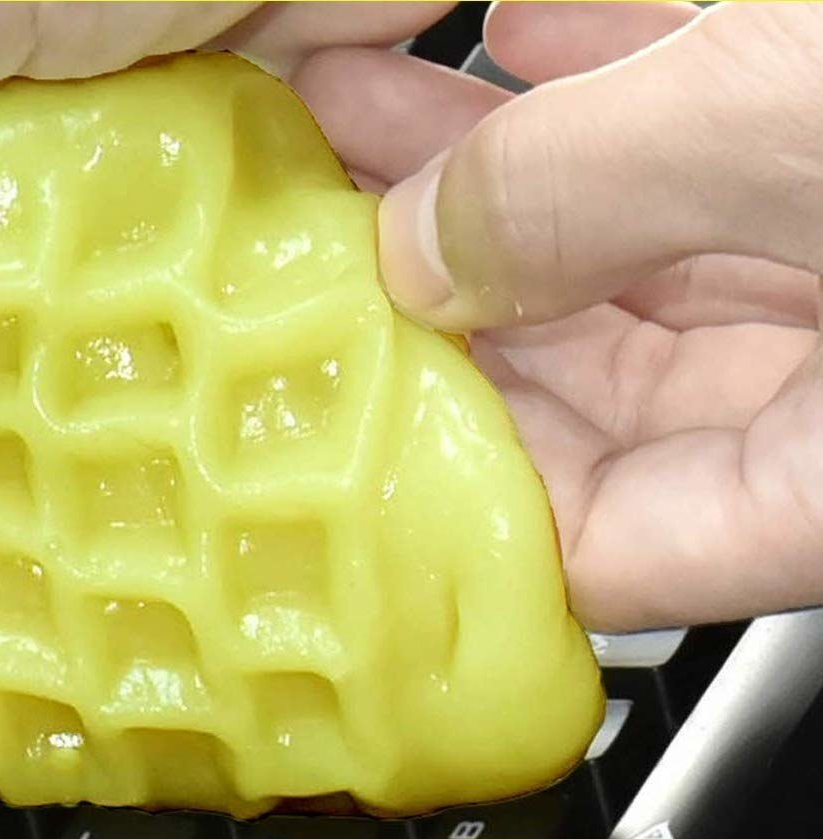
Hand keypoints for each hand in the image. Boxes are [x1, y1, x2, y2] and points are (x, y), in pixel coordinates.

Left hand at [301, 1, 822, 631]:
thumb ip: (593, 192)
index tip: (310, 419)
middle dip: (426, 294)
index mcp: (819, 482)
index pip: (584, 557)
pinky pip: (708, 159)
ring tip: (351, 105)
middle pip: (581, 397)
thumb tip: (422, 245)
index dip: (431, 501)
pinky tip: (519, 33)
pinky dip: (611, 91)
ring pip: (627, 264)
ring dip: (492, 175)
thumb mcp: (795, 128)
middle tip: (297, 226)